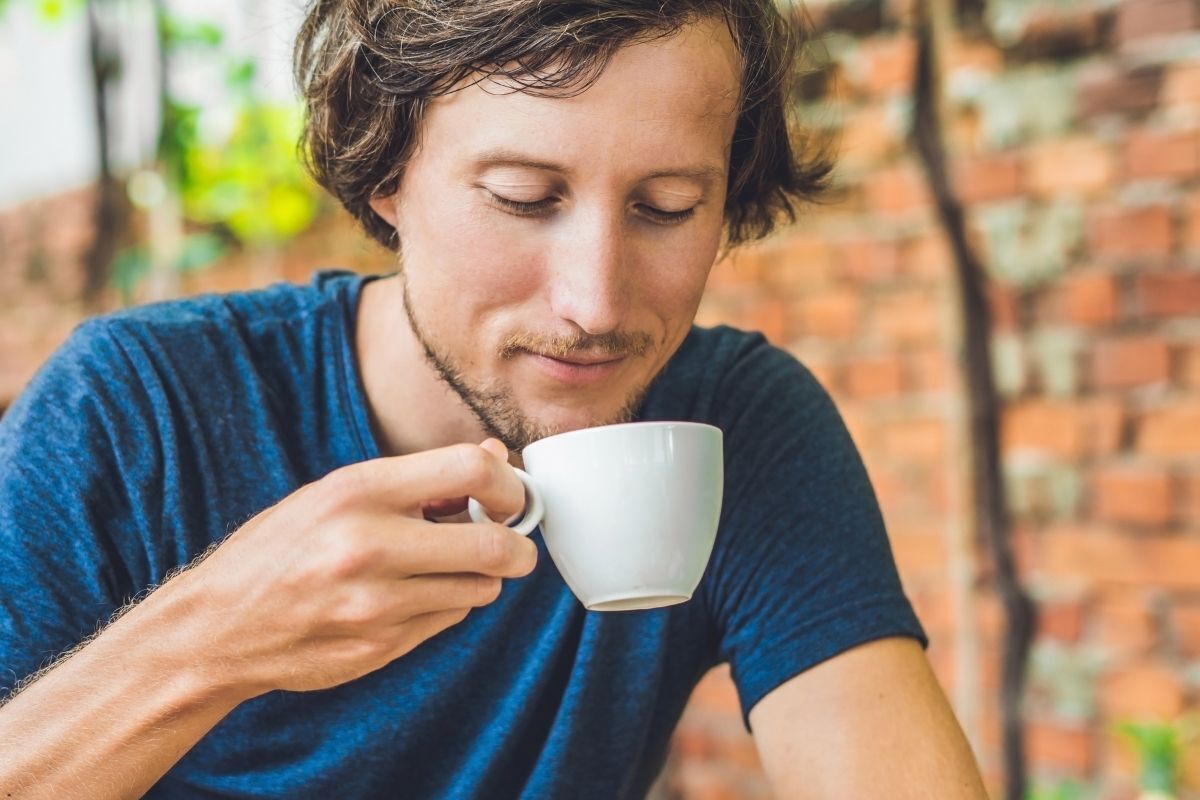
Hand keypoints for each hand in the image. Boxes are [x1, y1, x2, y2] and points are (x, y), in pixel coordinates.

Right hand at [170, 438, 535, 695]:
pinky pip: (449, 619)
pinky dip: (447, 605)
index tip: (510, 497)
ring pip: (480, 588)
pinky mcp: (380, 647)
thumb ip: (420, 477)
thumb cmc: (281, 548)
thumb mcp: (338, 492)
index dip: (508, 484)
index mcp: (356, 491)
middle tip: (514, 544)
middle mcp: (368, 546)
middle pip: (493, 545)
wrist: (218, 627)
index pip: (469, 470)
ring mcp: (375, 604)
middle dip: (517, 546)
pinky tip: (412, 596)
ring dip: (480, 577)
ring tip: (447, 567)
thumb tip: (497, 457)